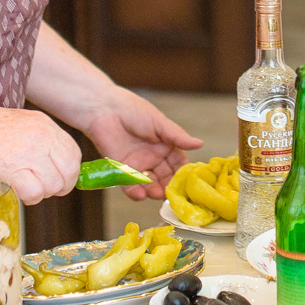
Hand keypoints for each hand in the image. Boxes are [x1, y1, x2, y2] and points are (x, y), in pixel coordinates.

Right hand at [0, 103, 82, 203]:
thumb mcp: (18, 123)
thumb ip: (37, 138)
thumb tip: (52, 162)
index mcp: (43, 123)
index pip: (73, 152)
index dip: (70, 171)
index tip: (60, 178)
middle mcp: (41, 135)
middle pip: (69, 171)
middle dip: (60, 186)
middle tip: (45, 189)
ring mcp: (28, 151)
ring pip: (53, 185)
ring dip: (42, 193)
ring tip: (27, 188)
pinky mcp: (13, 167)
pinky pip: (34, 192)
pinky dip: (29, 198)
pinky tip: (19, 191)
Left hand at [79, 88, 204, 200]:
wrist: (105, 110)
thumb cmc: (134, 111)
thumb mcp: (160, 124)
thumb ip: (177, 136)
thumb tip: (200, 143)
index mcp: (165, 146)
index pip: (178, 164)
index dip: (183, 173)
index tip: (189, 182)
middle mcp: (153, 158)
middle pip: (165, 177)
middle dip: (169, 186)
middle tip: (173, 193)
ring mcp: (137, 165)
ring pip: (149, 184)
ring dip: (154, 191)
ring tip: (157, 194)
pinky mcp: (121, 170)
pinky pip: (130, 185)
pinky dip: (135, 192)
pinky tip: (141, 194)